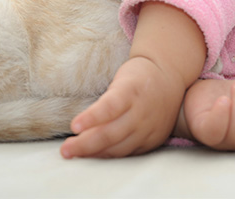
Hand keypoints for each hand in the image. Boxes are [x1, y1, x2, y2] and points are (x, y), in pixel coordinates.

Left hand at [60, 56, 184, 157]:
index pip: (111, 106)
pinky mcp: (153, 140)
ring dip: (94, 154)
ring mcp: (149, 127)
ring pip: (119, 147)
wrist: (169, 78)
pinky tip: (93, 156)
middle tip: (65, 150)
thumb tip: (79, 128)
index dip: (92, 117)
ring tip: (74, 154)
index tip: (74, 126)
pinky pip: (128, 153)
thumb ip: (106, 103)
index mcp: (132, 90)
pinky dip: (109, 156)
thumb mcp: (122, 80)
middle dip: (86, 144)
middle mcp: (142, 111)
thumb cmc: (137, 78)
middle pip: (112, 133)